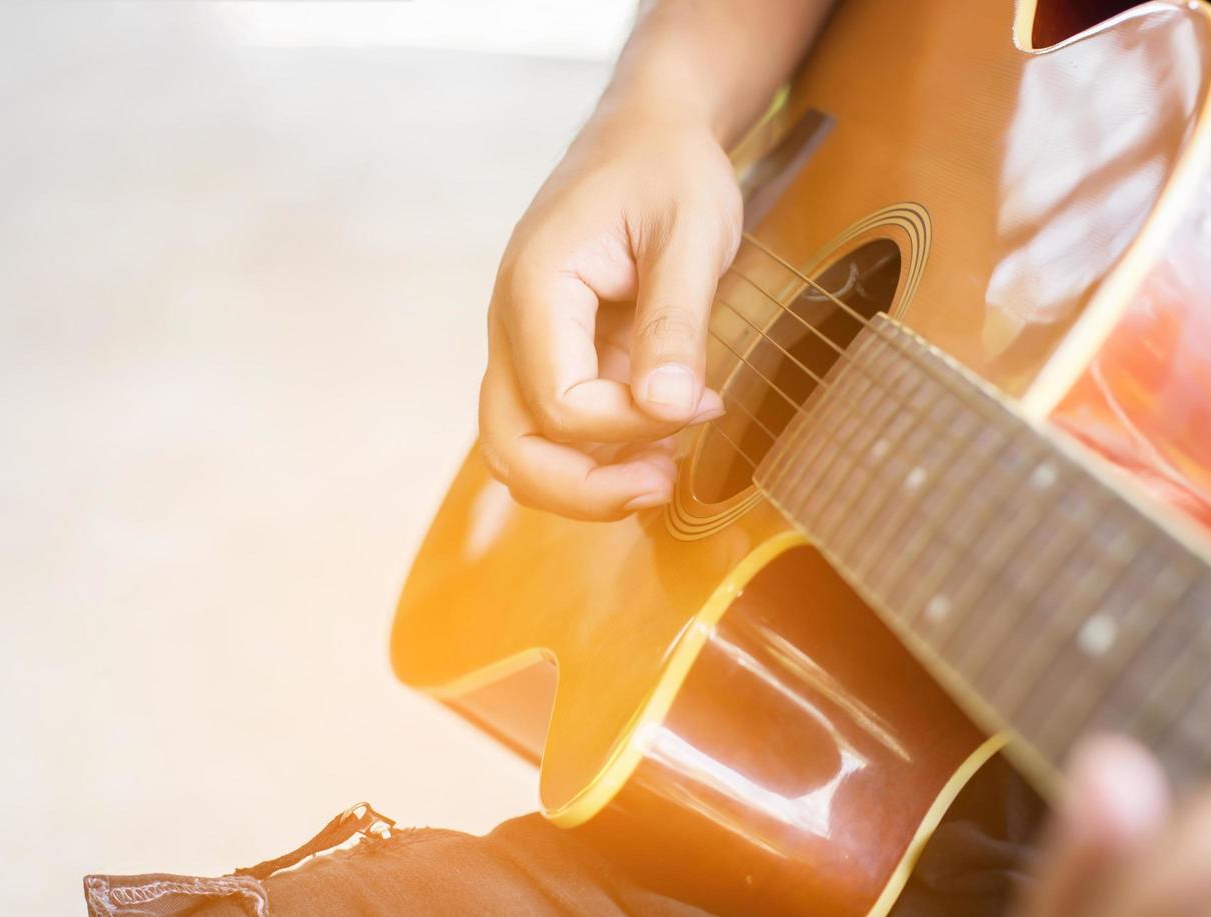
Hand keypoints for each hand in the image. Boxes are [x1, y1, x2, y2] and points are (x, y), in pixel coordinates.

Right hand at [478, 110, 740, 519]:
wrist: (646, 133)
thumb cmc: (668, 170)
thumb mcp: (691, 234)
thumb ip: (675, 322)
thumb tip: (669, 410)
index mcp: (536, 288)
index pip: (558, 404)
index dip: (627, 428)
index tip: (700, 404)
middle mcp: (510, 325)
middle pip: (511, 447)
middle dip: (585, 487)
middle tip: (664, 483)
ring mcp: (521, 347)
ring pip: (516, 452)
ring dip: (582, 483)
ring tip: (659, 472)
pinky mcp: (546, 360)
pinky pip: (544, 434)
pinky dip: (588, 460)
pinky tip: (650, 448)